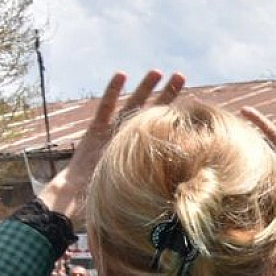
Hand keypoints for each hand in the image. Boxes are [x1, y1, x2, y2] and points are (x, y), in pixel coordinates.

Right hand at [39, 71, 185, 222]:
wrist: (77, 203)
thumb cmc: (111, 205)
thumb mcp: (145, 194)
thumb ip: (165, 187)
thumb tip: (199, 197)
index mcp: (146, 153)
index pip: (167, 130)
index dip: (180, 117)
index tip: (198, 104)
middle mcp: (132, 140)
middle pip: (153, 111)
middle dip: (167, 94)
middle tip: (181, 76)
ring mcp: (114, 133)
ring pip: (132, 105)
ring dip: (144, 88)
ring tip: (158, 71)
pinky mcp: (95, 131)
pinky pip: (106, 108)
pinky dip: (113, 91)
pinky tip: (122, 74)